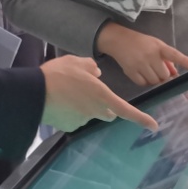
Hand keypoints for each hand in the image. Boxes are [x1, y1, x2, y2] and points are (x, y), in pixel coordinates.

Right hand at [39, 56, 157, 132]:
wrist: (33, 92)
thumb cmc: (58, 74)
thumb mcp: (76, 62)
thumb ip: (91, 67)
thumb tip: (96, 72)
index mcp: (101, 95)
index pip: (127, 110)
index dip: (141, 119)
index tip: (154, 126)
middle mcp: (95, 111)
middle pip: (107, 112)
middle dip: (104, 105)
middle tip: (90, 92)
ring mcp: (81, 120)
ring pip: (89, 114)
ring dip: (85, 107)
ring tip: (67, 93)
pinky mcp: (69, 126)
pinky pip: (74, 119)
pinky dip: (71, 112)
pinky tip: (59, 102)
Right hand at [96, 23, 187, 87]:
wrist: (118, 40)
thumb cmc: (141, 43)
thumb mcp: (156, 45)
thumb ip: (167, 59)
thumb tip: (175, 74)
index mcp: (158, 47)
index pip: (173, 54)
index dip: (183, 60)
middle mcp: (149, 55)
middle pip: (164, 75)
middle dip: (164, 76)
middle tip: (159, 71)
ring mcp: (139, 64)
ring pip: (154, 81)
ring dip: (154, 79)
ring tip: (149, 71)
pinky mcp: (130, 71)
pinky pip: (143, 84)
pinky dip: (145, 82)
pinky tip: (142, 74)